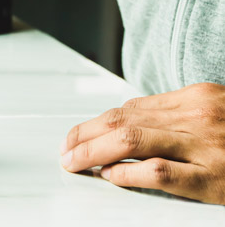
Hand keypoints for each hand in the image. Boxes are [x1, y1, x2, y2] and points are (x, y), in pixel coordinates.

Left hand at [60, 82, 224, 203]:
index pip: (130, 108)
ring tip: (75, 162)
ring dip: (94, 152)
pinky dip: (128, 173)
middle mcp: (195, 116)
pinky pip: (159, 172)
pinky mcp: (212, 178)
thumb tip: (129, 123)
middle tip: (65, 150)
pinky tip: (110, 176)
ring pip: (132, 140)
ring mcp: (203, 146)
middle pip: (122, 121)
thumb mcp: (214, 110)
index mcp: (194, 98)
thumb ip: (176, 114)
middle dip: (85, 135)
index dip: (96, 123)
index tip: (77, 135)